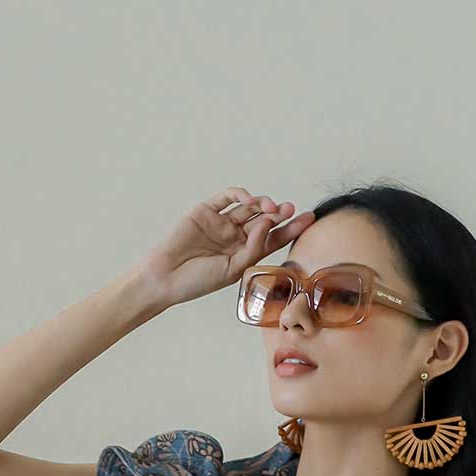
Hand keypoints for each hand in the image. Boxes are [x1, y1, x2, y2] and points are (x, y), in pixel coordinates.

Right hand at [137, 186, 316, 311]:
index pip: (273, 237)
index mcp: (244, 252)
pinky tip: (252, 201)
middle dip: (280, 213)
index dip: (292, 227)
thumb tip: (266, 224)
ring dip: (264, 204)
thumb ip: (253, 248)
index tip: (309, 219)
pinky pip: (227, 197)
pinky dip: (241, 195)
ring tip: (272, 209)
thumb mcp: (233, 270)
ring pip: (249, 206)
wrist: (166, 278)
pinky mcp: (206, 211)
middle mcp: (234, 235)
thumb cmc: (198, 281)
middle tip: (291, 210)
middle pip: (264, 219)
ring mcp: (221, 222)